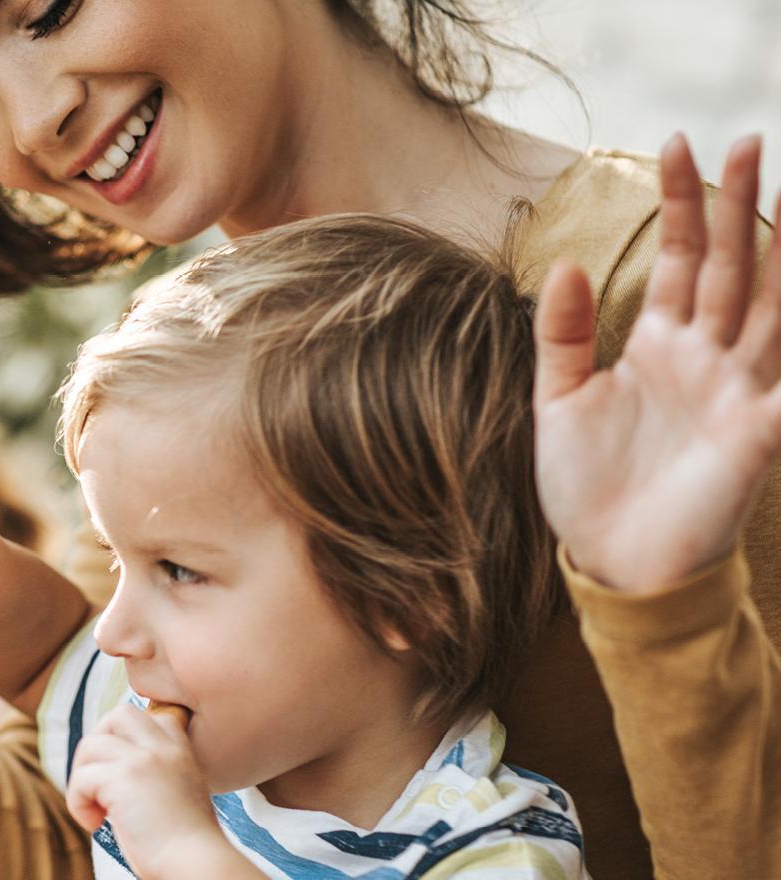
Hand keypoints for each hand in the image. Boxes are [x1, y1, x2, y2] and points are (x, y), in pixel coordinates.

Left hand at [66, 704, 243, 877]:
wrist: (196, 863)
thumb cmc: (186, 845)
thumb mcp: (181, 794)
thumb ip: (156, 774)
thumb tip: (113, 773)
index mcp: (181, 751)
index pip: (152, 716)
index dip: (128, 737)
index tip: (124, 772)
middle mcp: (164, 748)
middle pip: (118, 715)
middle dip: (99, 743)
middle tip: (99, 782)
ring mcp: (143, 759)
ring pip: (90, 744)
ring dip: (82, 777)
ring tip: (96, 808)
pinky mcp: (122, 778)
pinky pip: (81, 778)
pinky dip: (78, 802)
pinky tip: (94, 823)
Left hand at [535, 134, 780, 593]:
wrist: (610, 564)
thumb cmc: (586, 488)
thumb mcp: (559, 402)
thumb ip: (562, 336)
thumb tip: (564, 264)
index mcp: (658, 347)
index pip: (677, 258)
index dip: (680, 203)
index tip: (673, 142)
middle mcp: (706, 359)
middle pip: (731, 265)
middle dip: (736, 204)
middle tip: (746, 138)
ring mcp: (738, 392)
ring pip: (772, 305)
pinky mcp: (758, 436)